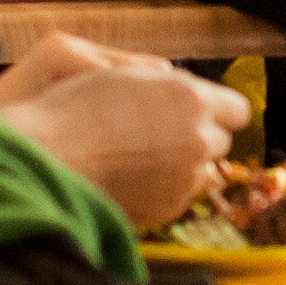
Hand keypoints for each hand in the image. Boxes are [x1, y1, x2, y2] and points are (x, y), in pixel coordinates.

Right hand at [0, 32, 244, 227]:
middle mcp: (198, 139)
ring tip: (149, 157)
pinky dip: (168, 187)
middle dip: (200, 135)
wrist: (48, 160)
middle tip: (164, 132)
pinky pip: (183, 195)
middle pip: (222, 141)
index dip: (219, 108)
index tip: (204, 110)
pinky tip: (136, 176)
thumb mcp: (127, 77)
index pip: (237, 109)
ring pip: (207, 172)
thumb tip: (192, 94)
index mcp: (192, 99)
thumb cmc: (76, 109)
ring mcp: (186, 178)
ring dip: (189, 164)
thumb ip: (169, 85)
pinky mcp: (169, 207)